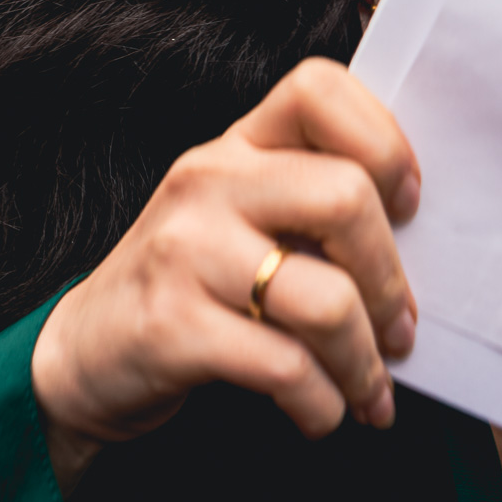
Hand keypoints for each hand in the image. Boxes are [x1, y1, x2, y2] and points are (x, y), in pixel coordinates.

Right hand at [31, 59, 419, 493]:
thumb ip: (307, 206)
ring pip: (326, 298)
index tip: (406, 206)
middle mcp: (210, 180)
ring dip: (364, 362)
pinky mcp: (172, 325)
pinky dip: (321, 404)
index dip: (383, 139)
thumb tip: (416, 249)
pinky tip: (320, 413)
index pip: (319, 88)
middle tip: (400, 331)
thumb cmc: (190, 282)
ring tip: (368, 390)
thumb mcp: (239, 217)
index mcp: (237, 143)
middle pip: (346, 196)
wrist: (85, 350)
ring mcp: (186, 249)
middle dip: (391, 280)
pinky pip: (284, 366)